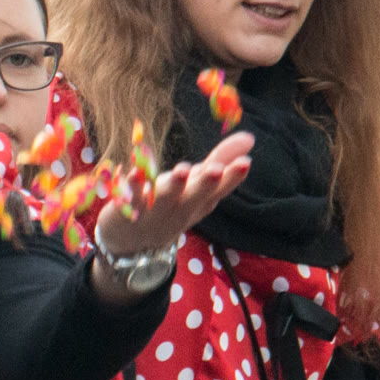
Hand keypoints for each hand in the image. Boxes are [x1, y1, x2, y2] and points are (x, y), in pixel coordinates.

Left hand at [94, 131, 253, 258]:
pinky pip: (132, 200)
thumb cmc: (172, 204)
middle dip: (206, 184)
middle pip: (195, 197)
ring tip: (181, 170)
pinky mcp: (129, 209)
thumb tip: (249, 138)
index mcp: (199, 201)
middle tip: (217, 170)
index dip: (232, 178)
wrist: (132, 242)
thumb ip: (221, 159)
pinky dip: (134, 188)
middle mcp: (180, 209)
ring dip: (174, 186)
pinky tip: (134, 173)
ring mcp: (154, 211)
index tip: (245, 163)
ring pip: (165, 199)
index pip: (218, 190)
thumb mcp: (198, 184)